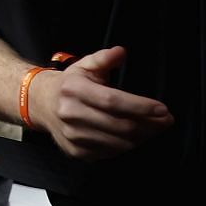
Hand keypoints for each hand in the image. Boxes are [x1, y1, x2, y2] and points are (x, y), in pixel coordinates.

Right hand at [27, 46, 172, 160]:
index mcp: (74, 89)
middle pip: (120, 125)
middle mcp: (71, 113)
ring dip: (143, 137)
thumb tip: (121, 52)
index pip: (113, 101)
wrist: (39, 103)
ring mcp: (72, 135)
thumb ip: (104, 58)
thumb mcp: (83, 66)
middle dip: (150, 125)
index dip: (141, 107)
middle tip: (166, 120)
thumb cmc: (68, 84)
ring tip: (153, 128)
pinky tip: (134, 136)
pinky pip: (110, 152)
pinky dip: (127, 146)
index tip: (163, 109)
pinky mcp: (76, 151)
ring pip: (119, 143)